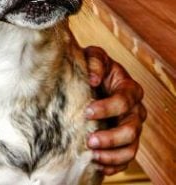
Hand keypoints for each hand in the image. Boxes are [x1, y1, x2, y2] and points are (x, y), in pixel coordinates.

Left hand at [84, 46, 146, 175]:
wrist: (90, 79)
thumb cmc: (92, 67)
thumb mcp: (93, 56)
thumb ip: (95, 61)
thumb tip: (93, 78)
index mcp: (130, 89)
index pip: (123, 101)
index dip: (107, 108)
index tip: (87, 112)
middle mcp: (135, 110)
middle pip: (131, 129)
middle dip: (111, 137)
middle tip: (90, 141)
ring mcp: (132, 127)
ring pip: (131, 147)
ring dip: (113, 154)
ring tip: (94, 156)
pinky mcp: (125, 141)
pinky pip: (126, 158)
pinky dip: (114, 165)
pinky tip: (99, 166)